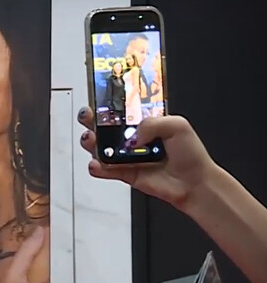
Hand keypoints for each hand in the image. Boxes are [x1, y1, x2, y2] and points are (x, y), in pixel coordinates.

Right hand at [77, 109, 215, 209]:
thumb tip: (132, 135)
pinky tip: (97, 163)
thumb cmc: (190, 154)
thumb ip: (151, 123)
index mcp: (145, 122)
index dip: (108, 104)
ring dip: (90, 141)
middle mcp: (133, 137)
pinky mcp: (123, 173)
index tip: (99, 99)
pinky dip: (96, 167)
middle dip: (92, 119)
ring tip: (92, 139)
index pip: (121, 109)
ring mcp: (126, 155)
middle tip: (89, 116)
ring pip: (99, 146)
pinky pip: (103, 169)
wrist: (193, 182)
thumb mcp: (177, 125)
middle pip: (104, 126)